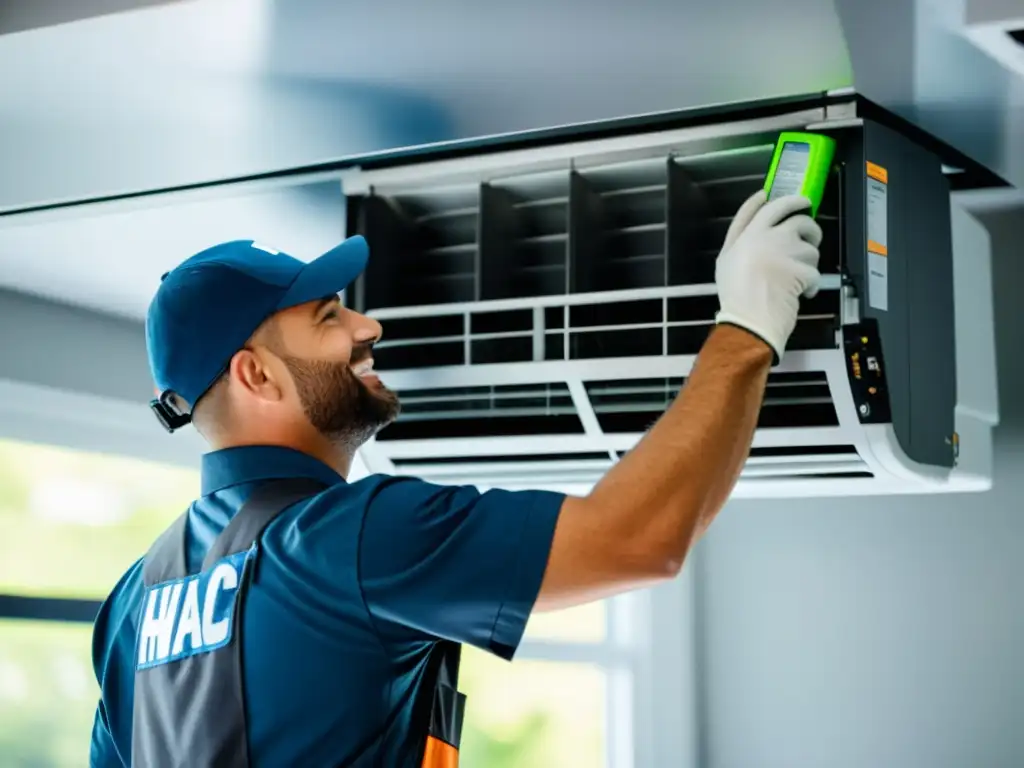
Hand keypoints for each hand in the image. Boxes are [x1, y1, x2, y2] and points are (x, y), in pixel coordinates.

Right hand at [714, 190, 822, 362]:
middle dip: (809, 224)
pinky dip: (811, 285)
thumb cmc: (735, 296)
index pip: (766, 208)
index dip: (781, 200)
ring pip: (811, 247)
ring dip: (809, 262)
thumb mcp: (726, 261)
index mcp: (745, 236)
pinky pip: (815, 272)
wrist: (749, 322)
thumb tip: (759, 208)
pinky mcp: (802, 269)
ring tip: (798, 278)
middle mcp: (765, 238)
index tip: (792, 200)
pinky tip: (801, 294)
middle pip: (797, 218)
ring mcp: (785, 252)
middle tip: (811, 234)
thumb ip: (738, 234)